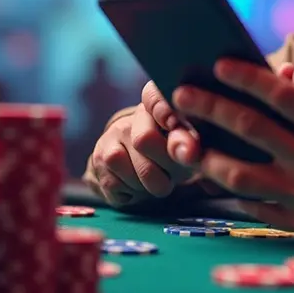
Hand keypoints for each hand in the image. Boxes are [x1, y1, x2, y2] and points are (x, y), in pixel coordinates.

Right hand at [88, 81, 212, 206]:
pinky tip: (139, 189)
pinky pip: (115, 185)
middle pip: (145, 140)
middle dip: (166, 166)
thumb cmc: (169, 153)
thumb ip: (194, 149)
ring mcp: (110, 138)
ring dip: (150, 185)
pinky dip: (132, 195)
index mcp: (158, 108)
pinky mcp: (97, 160)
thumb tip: (197, 161)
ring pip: (128, 167)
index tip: (172, 122)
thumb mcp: (186, 146)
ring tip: (159, 184)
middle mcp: (131, 118)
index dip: (163, 108)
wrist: (127, 162)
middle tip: (176, 176)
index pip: (155, 97)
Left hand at [172, 60, 293, 248]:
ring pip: (242, 175)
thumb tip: (287, 73)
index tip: (218, 64)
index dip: (246, 77)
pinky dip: (234, 193)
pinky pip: (257, 209)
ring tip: (186, 143)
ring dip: (208, 156)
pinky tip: (218, 179)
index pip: (281, 94)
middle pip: (251, 129)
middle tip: (182, 95)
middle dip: (211, 108)